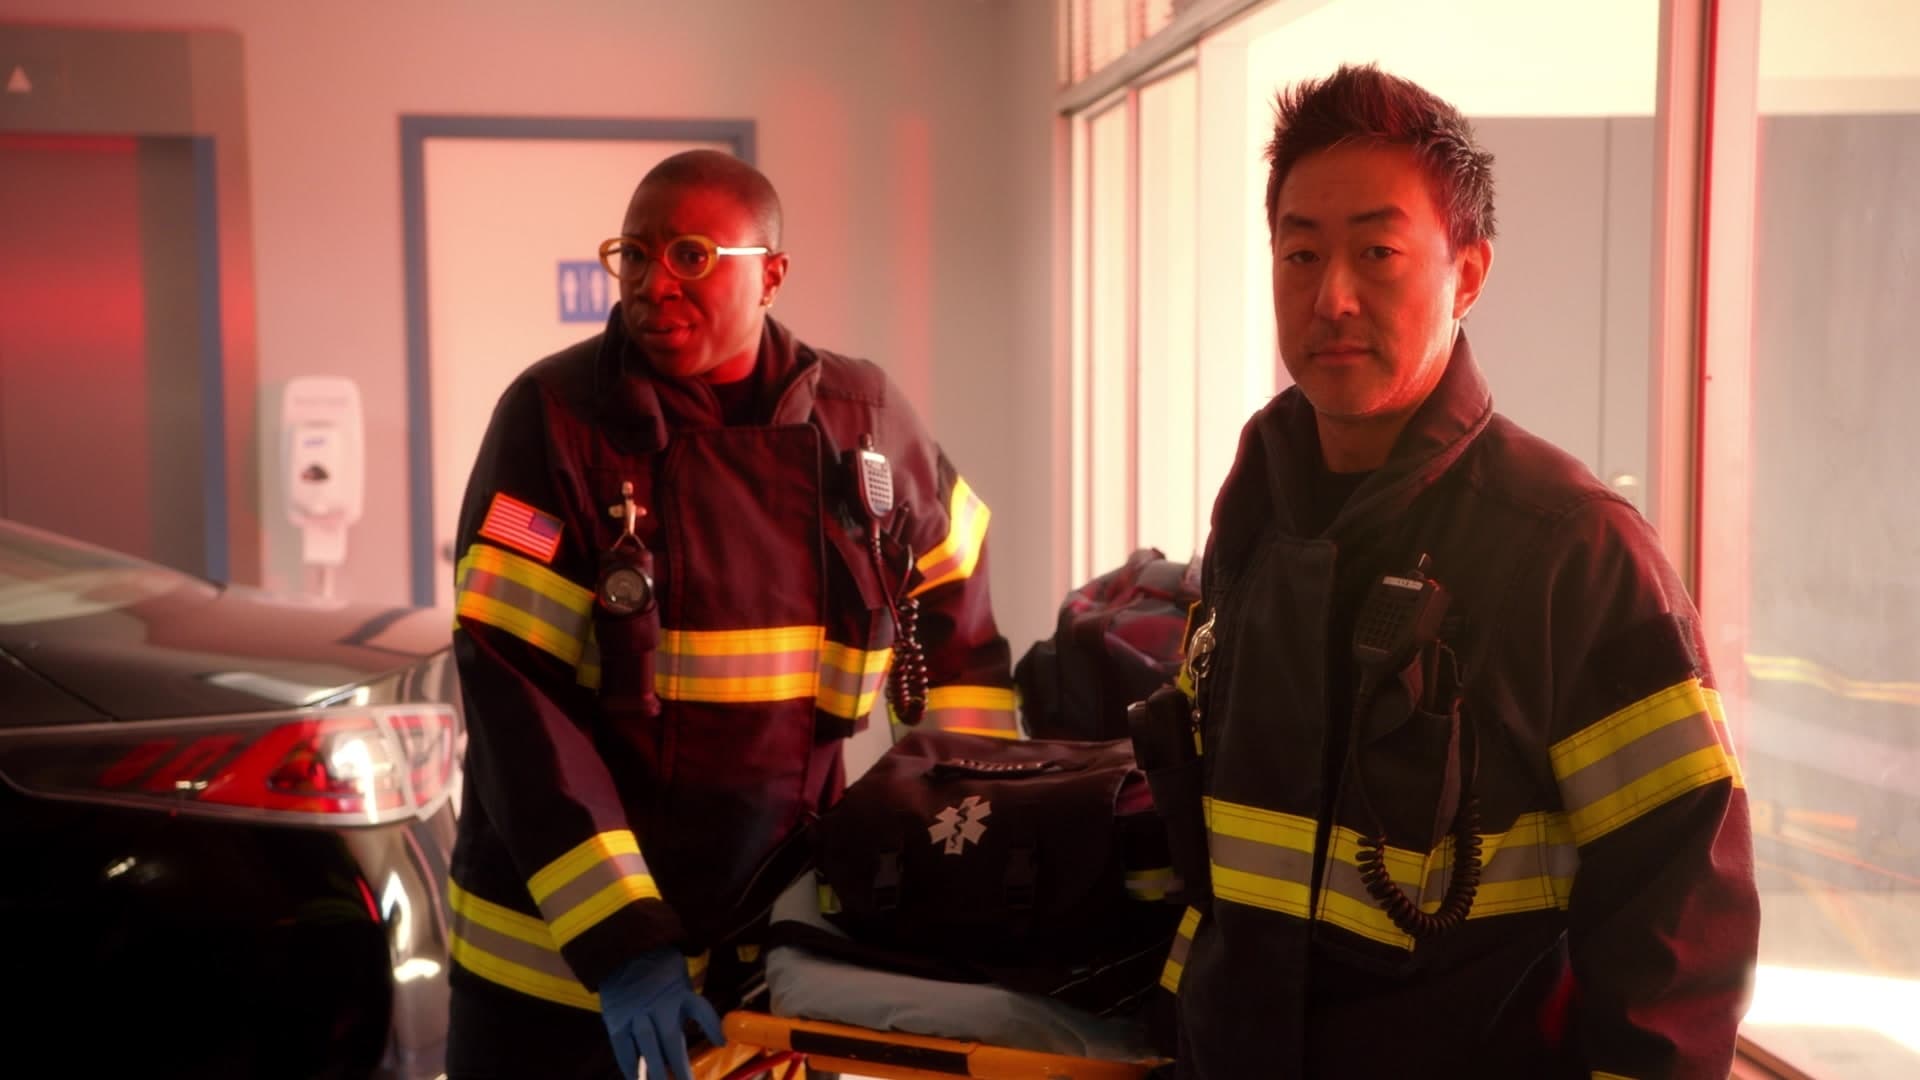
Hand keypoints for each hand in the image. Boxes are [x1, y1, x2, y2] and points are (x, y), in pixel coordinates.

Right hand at [597, 947, 724, 1079]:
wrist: (622, 956)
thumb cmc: (657, 973)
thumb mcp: (680, 981)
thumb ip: (689, 1005)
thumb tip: (714, 1035)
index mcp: (679, 992)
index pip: (699, 1008)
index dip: (712, 1025)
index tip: (721, 1042)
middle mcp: (658, 1004)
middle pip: (671, 1038)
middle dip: (679, 1066)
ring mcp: (636, 1013)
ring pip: (647, 1045)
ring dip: (655, 1071)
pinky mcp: (616, 1020)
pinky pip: (623, 1047)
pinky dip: (629, 1066)